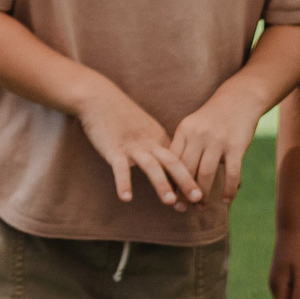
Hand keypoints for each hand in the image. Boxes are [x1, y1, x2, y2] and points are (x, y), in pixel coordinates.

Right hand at [75, 82, 203, 208]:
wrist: (99, 96)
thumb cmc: (122, 115)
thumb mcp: (146, 129)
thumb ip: (158, 147)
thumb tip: (173, 168)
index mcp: (159, 138)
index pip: (179, 161)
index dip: (191, 179)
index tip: (201, 198)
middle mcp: (149, 142)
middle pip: (172, 162)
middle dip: (186, 181)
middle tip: (199, 199)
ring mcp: (132, 146)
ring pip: (151, 166)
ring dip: (162, 184)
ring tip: (170, 202)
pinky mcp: (113, 149)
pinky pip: (119, 168)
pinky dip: (123, 183)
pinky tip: (126, 198)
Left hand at [170, 85, 256, 204]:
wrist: (239, 99)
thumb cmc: (212, 118)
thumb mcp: (192, 126)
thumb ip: (183, 147)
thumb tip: (171, 177)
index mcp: (184, 130)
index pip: (172, 160)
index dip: (169, 181)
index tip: (168, 197)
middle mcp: (199, 134)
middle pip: (186, 170)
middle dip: (183, 193)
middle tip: (182, 209)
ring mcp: (218, 140)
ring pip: (206, 174)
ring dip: (203, 195)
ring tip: (201, 207)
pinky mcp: (236, 145)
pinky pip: (232, 173)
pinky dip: (228, 190)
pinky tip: (226, 200)